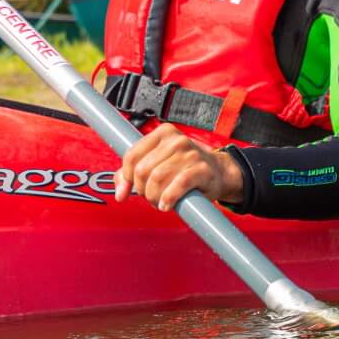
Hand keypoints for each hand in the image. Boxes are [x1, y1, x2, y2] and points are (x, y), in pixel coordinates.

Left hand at [114, 128, 246, 212]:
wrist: (219, 172)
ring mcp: (189, 153)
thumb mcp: (159, 163)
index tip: (125, 192)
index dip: (125, 177)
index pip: (132, 155)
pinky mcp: (201, 169)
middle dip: (142, 190)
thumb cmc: (185, 168)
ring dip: (154, 197)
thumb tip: (119, 191)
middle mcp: (175, 140)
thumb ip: (134, 172)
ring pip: (157, 178)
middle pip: (143, 169)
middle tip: (150, 197)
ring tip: (159, 202)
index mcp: (162, 133)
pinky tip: (166, 205)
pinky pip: (177, 185)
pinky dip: (168, 198)